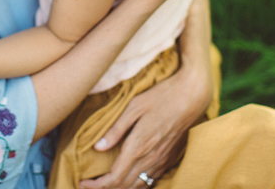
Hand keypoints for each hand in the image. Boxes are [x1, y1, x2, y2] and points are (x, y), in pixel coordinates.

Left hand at [79, 65, 210, 188]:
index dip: (96, 185)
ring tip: (105, 185)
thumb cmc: (161, 96)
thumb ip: (116, 129)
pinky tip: (129, 181)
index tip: (82, 182)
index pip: (114, 178)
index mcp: (138, 146)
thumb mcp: (134, 107)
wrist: (192, 96)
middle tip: (89, 185)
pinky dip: (137, 186)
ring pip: (138, 187)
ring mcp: (162, 161)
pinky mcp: (170, 159)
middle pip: (124, 186)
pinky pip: (151, 181)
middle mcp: (150, 158)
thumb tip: (97, 147)